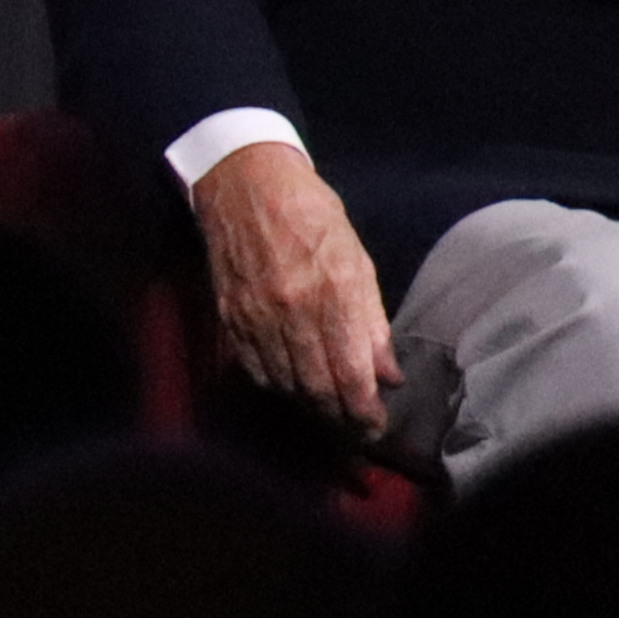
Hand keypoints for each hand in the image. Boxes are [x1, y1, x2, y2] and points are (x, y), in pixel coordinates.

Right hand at [191, 140, 398, 436]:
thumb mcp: (357, 259)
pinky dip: (278, 387)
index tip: (376, 426)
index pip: (350, 373)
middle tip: (357, 432)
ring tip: (332, 415)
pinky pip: (256, 371)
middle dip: (340, 419)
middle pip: (316, 388)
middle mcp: (293, 311)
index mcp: (333, 292)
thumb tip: (388, 374)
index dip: (364, 410)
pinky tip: (295, 390)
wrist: (246, 185)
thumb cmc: (313, 216)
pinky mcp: (230, 320)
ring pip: (285, 386)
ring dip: (311, 408)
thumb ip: (372, 321)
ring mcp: (256, 318)